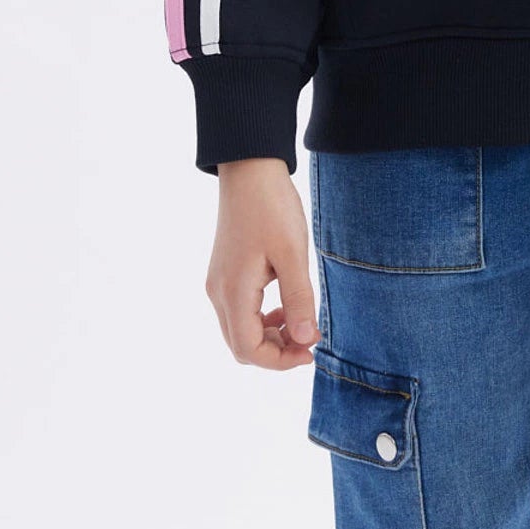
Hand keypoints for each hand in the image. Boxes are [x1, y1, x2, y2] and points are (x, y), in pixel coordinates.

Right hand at [204, 157, 322, 367]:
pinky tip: (286, 303)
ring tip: (301, 320)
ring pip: (239, 329)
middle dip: (275, 351)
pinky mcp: (225, 272)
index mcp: (233, 292)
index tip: (311, 350)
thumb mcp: (292, 253)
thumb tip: (304, 341)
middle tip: (309, 339)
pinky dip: (262, 317)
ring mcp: (218, 282)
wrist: (249, 168)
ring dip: (269, 335)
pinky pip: (240, 310)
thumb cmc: (272, 207)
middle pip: (241, 345)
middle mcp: (218, 292)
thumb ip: (298, 299)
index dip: (280, 360)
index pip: (248, 350)